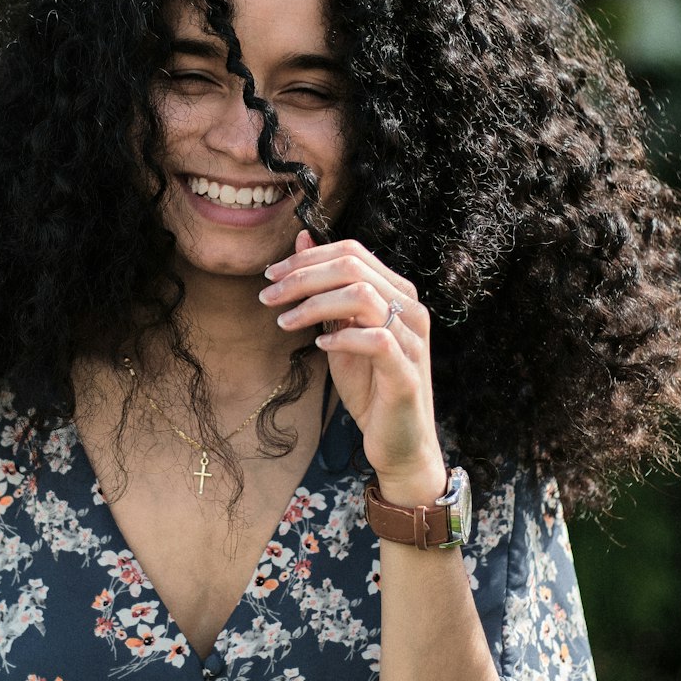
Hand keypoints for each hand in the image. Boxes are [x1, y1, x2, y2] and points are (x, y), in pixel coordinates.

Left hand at [259, 231, 446, 501]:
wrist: (398, 442)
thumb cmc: (370, 386)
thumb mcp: (340, 330)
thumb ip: (326, 288)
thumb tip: (302, 238)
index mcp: (396, 292)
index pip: (352, 252)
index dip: (307, 257)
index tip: (270, 274)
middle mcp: (410, 309)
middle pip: (353, 267)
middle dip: (302, 277)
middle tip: (268, 295)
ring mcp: (412, 339)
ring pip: (362, 296)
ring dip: (314, 304)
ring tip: (285, 322)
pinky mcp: (407, 372)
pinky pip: (377, 341)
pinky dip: (342, 338)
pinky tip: (319, 346)